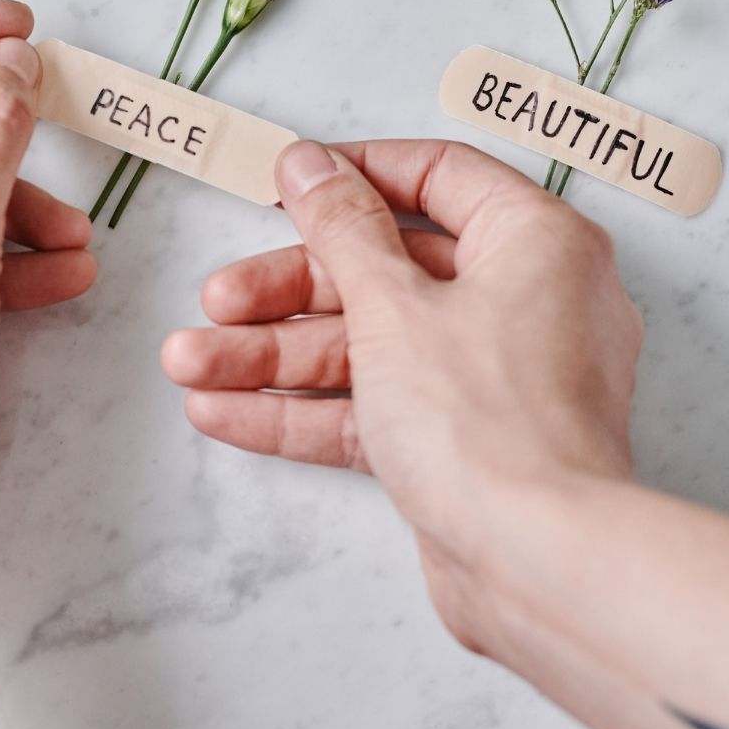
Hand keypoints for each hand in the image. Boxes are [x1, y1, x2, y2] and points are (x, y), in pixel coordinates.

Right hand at [161, 139, 641, 651]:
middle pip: (385, 269)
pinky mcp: (461, 442)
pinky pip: (374, 406)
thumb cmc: (491, 420)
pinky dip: (303, 408)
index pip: (438, 176)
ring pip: (368, 344)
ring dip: (274, 355)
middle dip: (286, 291)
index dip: (354, 175)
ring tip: (190, 365)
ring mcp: (492, 378)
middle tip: (217, 300)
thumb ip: (341, 227)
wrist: (539, 565)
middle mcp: (523, 302)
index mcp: (534, 242)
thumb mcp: (392, 303)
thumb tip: (309, 164)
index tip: (286, 183)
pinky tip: (224, 411)